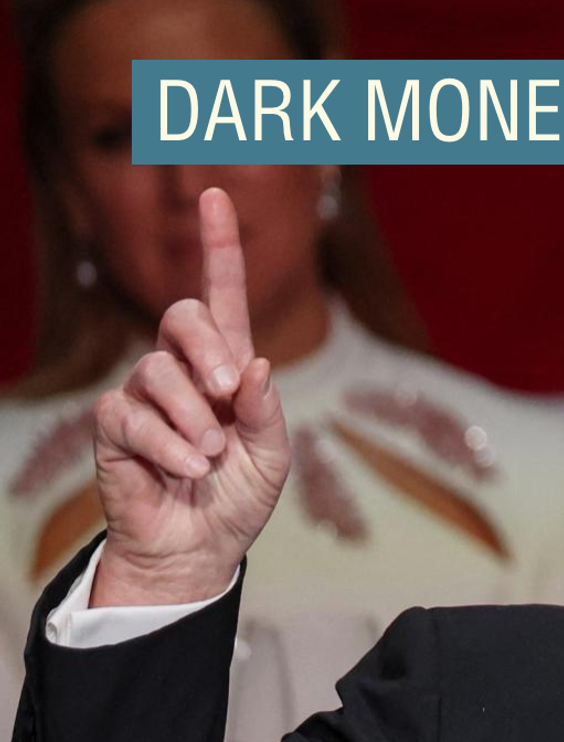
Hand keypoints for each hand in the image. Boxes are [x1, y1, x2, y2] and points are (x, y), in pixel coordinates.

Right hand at [90, 189, 290, 606]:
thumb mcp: (272, 455)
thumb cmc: (239, 496)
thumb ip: (268, 410)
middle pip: (182, 316)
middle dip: (208, 348)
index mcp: (229, 367)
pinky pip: (131, 415)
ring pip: (157, 371)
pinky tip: (186, 467)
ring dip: (194, 416)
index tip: (215, 195)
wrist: (200, 547)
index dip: (218, 246)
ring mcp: (144, 394)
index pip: (221, 295)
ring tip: (211, 455)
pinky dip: (168, 444)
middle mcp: (184, 370)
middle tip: (229, 393)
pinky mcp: (113, 426)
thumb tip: (258, 363)